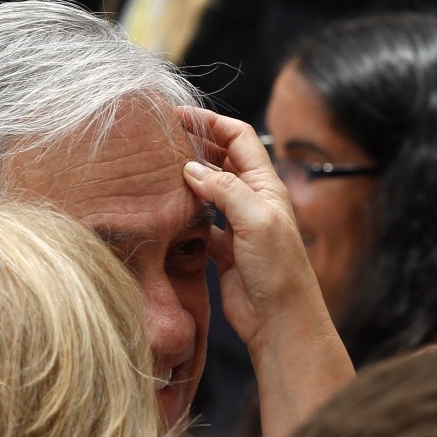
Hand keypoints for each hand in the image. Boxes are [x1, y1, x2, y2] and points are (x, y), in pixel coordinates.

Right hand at [179, 108, 353, 436]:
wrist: (279, 320)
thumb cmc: (277, 270)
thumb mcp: (255, 219)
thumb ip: (224, 190)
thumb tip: (190, 169)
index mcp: (266, 186)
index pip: (239, 139)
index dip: (212, 123)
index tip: (180, 116)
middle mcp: (252, 201)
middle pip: (223, 160)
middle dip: (197, 144)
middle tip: (162, 138)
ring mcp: (237, 226)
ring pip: (209, 190)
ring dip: (188, 178)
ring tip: (158, 169)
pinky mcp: (223, 250)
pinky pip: (201, 222)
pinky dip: (185, 213)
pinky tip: (166, 210)